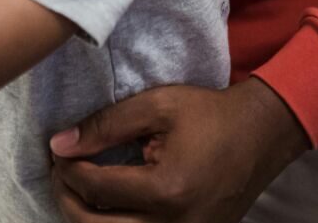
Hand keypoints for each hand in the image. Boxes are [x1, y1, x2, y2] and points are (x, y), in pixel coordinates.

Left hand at [49, 78, 309, 221]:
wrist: (260, 135)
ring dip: (86, 217)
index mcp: (166, 191)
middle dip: (68, 198)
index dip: (68, 169)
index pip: (97, 190)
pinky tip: (104, 202)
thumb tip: (60, 143)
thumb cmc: (209, 114)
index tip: (58, 149)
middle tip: (60, 171)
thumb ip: (106, 124)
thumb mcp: (157, 105)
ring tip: (77, 186)